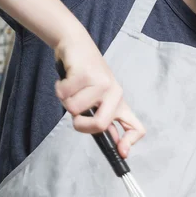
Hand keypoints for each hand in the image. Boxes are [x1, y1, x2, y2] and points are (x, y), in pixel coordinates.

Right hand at [54, 32, 144, 157]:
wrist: (76, 44)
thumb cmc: (86, 75)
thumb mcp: (100, 99)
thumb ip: (106, 119)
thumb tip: (115, 144)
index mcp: (119, 103)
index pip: (136, 127)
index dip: (129, 143)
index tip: (121, 152)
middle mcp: (115, 94)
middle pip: (99, 125)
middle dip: (80, 124)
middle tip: (76, 113)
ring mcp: (102, 83)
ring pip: (74, 110)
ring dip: (66, 100)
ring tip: (72, 87)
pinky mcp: (86, 74)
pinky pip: (64, 94)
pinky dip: (60, 88)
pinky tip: (67, 78)